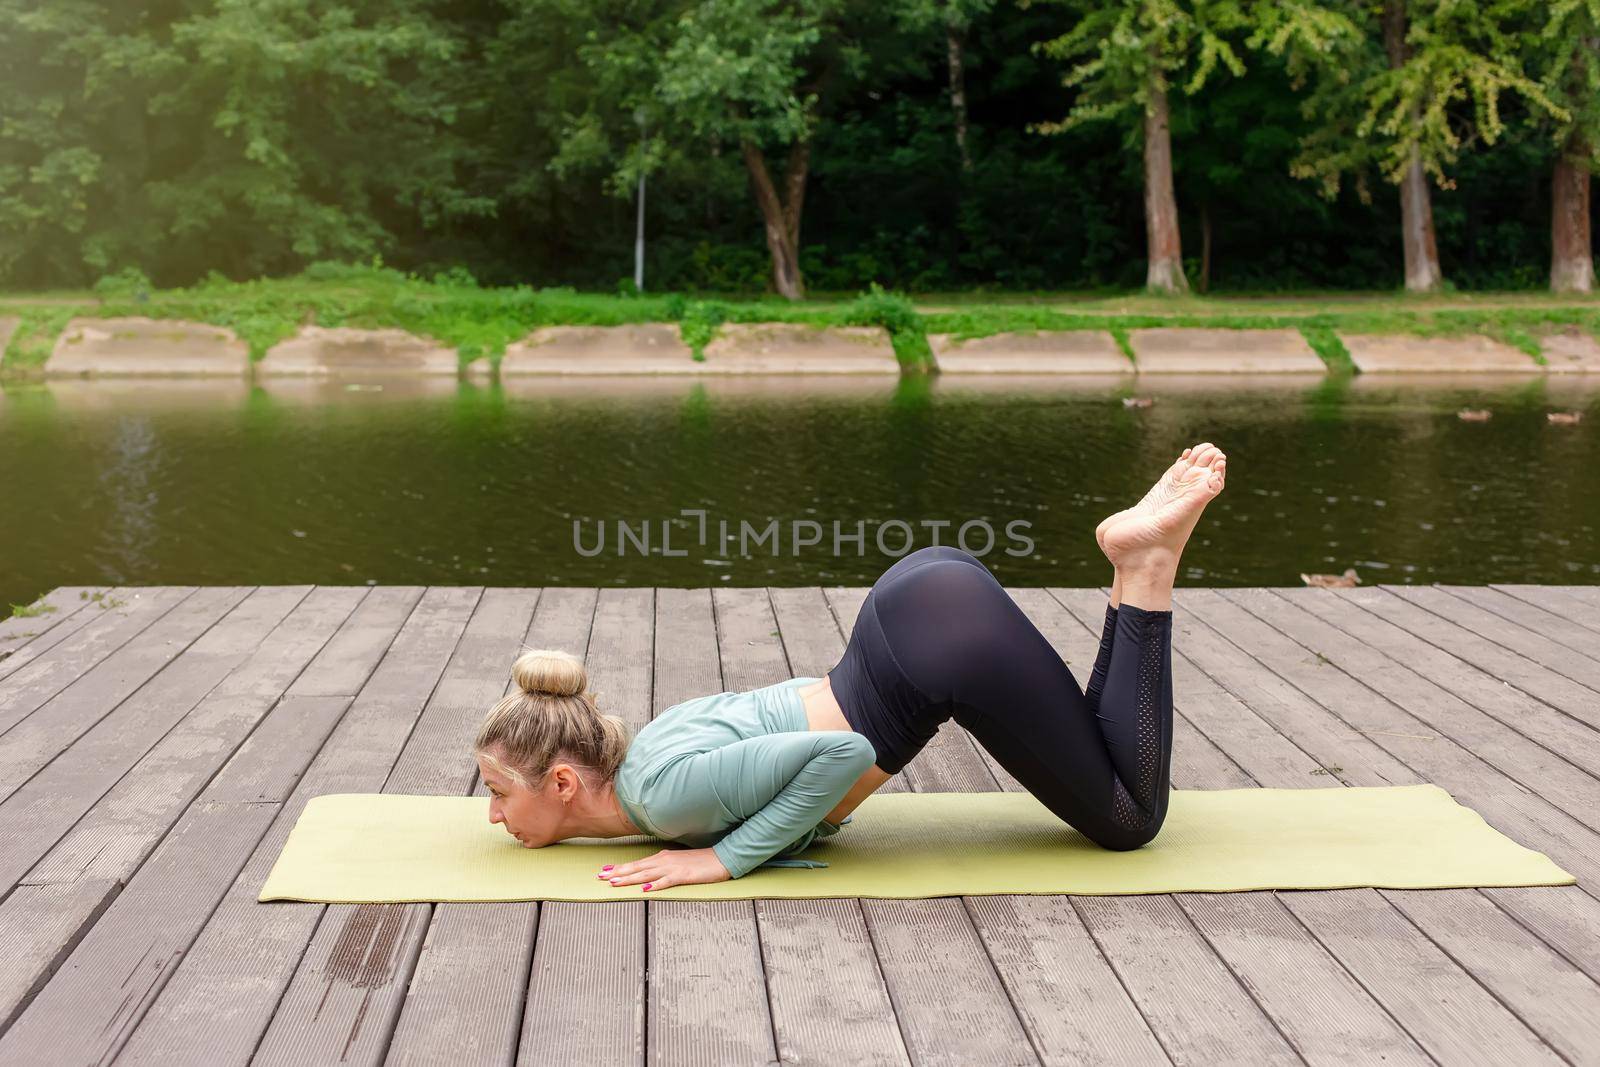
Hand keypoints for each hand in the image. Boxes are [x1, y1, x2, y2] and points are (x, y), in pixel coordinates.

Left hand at [597, 847, 730, 891]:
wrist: (721, 857)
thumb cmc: (701, 861)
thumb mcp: (679, 863)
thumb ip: (664, 868)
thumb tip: (650, 875)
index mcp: (662, 858)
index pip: (637, 864)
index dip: (621, 868)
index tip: (605, 871)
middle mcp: (664, 861)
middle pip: (637, 868)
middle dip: (618, 872)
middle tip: (601, 877)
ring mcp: (673, 868)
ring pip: (646, 875)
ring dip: (629, 878)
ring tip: (614, 882)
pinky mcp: (684, 875)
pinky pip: (666, 882)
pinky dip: (655, 885)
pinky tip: (645, 890)